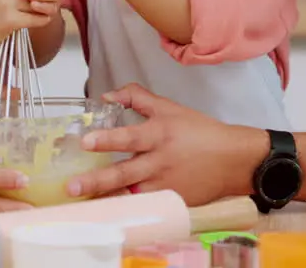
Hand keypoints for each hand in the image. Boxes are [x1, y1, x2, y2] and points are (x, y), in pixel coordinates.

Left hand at [66, 84, 267, 206]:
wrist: (233, 159)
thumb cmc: (200, 131)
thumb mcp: (169, 108)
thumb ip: (137, 98)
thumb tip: (107, 96)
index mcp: (159, 135)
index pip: (129, 137)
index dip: (107, 140)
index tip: (86, 142)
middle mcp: (160, 161)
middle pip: (124, 173)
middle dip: (96, 180)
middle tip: (73, 186)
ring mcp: (165, 185)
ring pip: (130, 194)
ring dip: (106, 198)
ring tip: (83, 203)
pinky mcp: (171, 201)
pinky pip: (144, 206)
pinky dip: (126, 207)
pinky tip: (108, 211)